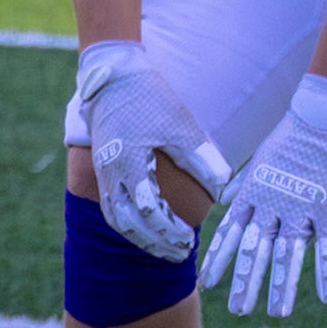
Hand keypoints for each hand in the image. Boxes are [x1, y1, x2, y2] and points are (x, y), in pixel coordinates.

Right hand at [76, 40, 230, 260]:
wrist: (115, 74)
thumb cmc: (150, 96)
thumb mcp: (180, 123)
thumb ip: (200, 156)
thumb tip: (223, 184)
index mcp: (130, 165)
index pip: (148, 212)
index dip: (169, 231)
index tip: (188, 241)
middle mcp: (111, 173)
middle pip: (129, 224)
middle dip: (154, 242)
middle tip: (178, 254)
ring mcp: (103, 170)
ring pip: (116, 217)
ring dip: (139, 235)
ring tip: (162, 245)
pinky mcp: (102, 164)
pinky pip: (111, 204)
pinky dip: (127, 220)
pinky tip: (144, 222)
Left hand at [199, 75, 326, 316]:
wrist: (324, 113)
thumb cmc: (293, 133)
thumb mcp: (261, 156)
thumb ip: (244, 182)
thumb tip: (224, 198)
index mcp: (255, 192)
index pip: (231, 231)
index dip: (219, 258)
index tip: (208, 283)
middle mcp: (273, 205)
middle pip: (255, 250)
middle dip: (245, 281)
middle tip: (237, 309)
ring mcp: (301, 209)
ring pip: (288, 255)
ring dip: (283, 287)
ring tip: (278, 313)